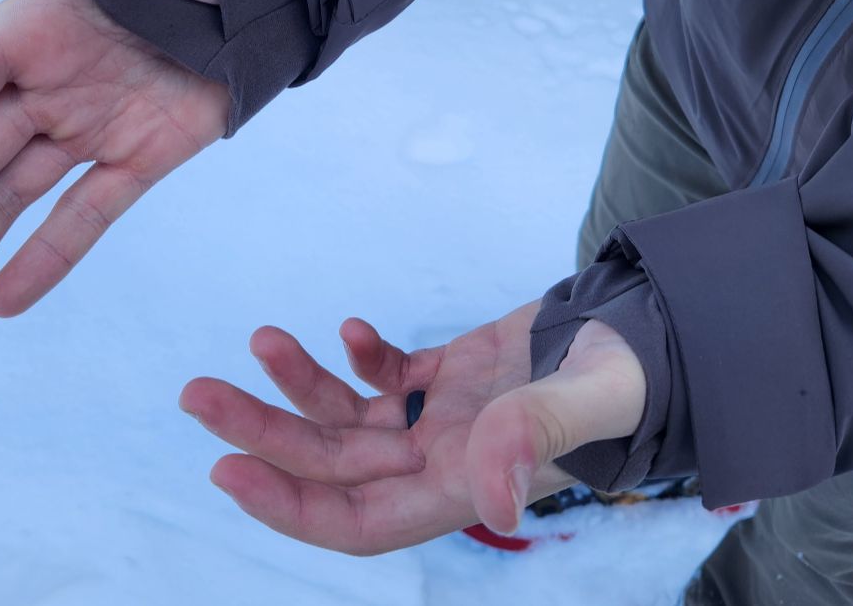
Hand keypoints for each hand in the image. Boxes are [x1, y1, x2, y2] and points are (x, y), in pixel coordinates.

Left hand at [180, 303, 648, 553]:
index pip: (359, 522)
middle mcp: (443, 463)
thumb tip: (490, 501)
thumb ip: (537, 434)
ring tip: (261, 339)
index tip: (225, 471)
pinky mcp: (453, 379)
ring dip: (297, 387)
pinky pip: (386, 382)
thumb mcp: (591, 394)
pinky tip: (351, 330)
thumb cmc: (634, 372)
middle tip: (195, 394)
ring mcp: (445, 421)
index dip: (290, 507)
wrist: (658, 334)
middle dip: (262, 433)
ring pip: (347, 422)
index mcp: (465, 486)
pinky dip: (357, 358)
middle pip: (332, 467)